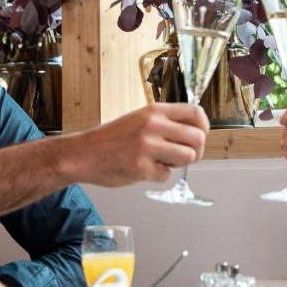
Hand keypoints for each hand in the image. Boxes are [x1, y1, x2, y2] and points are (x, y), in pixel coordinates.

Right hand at [64, 103, 209, 186]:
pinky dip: (158, 176)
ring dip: (178, 164)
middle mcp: (153, 125)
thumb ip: (165, 123)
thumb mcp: (140, 119)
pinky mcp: (141, 168)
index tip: (200, 136)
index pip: (196, 113)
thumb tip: (196, 133)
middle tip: (181, 156)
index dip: (204, 127)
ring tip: (161, 161)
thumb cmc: (112, 139)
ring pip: (187, 157)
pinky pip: (166, 175)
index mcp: (154, 111)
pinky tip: (143, 169)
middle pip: (198, 138)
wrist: (83, 154)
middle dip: (195, 151)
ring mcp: (147, 146)